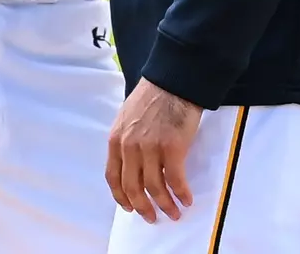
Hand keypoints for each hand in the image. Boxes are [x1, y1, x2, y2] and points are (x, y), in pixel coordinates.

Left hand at [106, 77, 201, 222]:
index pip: (113, 177)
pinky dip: (181, 193)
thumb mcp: (127, 117)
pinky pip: (175, 180)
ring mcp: (150, 147)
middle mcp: (129, 146)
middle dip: (143, 207)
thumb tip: (133, 166)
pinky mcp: (172, 147)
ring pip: (154, 188)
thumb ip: (125, 141)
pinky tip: (186, 199)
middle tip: (153, 217)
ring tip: (174, 213)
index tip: (130, 208)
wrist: (174, 81)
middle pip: (132, 188)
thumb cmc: (153, 96)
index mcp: (116, 139)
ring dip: (165, 205)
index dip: (121, 197)